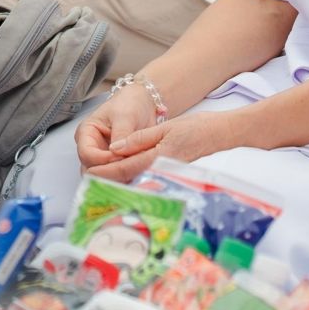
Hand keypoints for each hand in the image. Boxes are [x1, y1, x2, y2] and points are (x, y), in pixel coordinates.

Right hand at [76, 83, 163, 174]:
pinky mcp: (115, 165)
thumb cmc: (130, 104)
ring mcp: (102, 158)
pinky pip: (117, 178)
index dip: (103, 161)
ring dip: (118, 179)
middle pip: (92, 170)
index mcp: (86, 133)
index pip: (87, 155)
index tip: (122, 159)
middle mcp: (91, 148)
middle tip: (130, 172)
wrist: (144, 104)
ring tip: (135, 175)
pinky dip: (126, 179)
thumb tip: (118, 155)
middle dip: (110, 173)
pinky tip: (138, 177)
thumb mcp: (125, 116)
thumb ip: (121, 135)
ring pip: (103, 177)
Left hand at [97, 105, 246, 182]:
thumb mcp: (166, 128)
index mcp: (156, 158)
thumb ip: (139, 139)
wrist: (221, 135)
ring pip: (134, 180)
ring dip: (116, 180)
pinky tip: (122, 175)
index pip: (124, 168)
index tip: (87, 174)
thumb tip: (115, 148)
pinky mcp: (168, 173)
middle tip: (87, 180)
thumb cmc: (197, 129)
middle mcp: (159, 170)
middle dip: (106, 181)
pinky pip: (144, 178)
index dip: (103, 173)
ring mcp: (164, 174)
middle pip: (126, 179)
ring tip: (98, 178)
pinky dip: (130, 177)